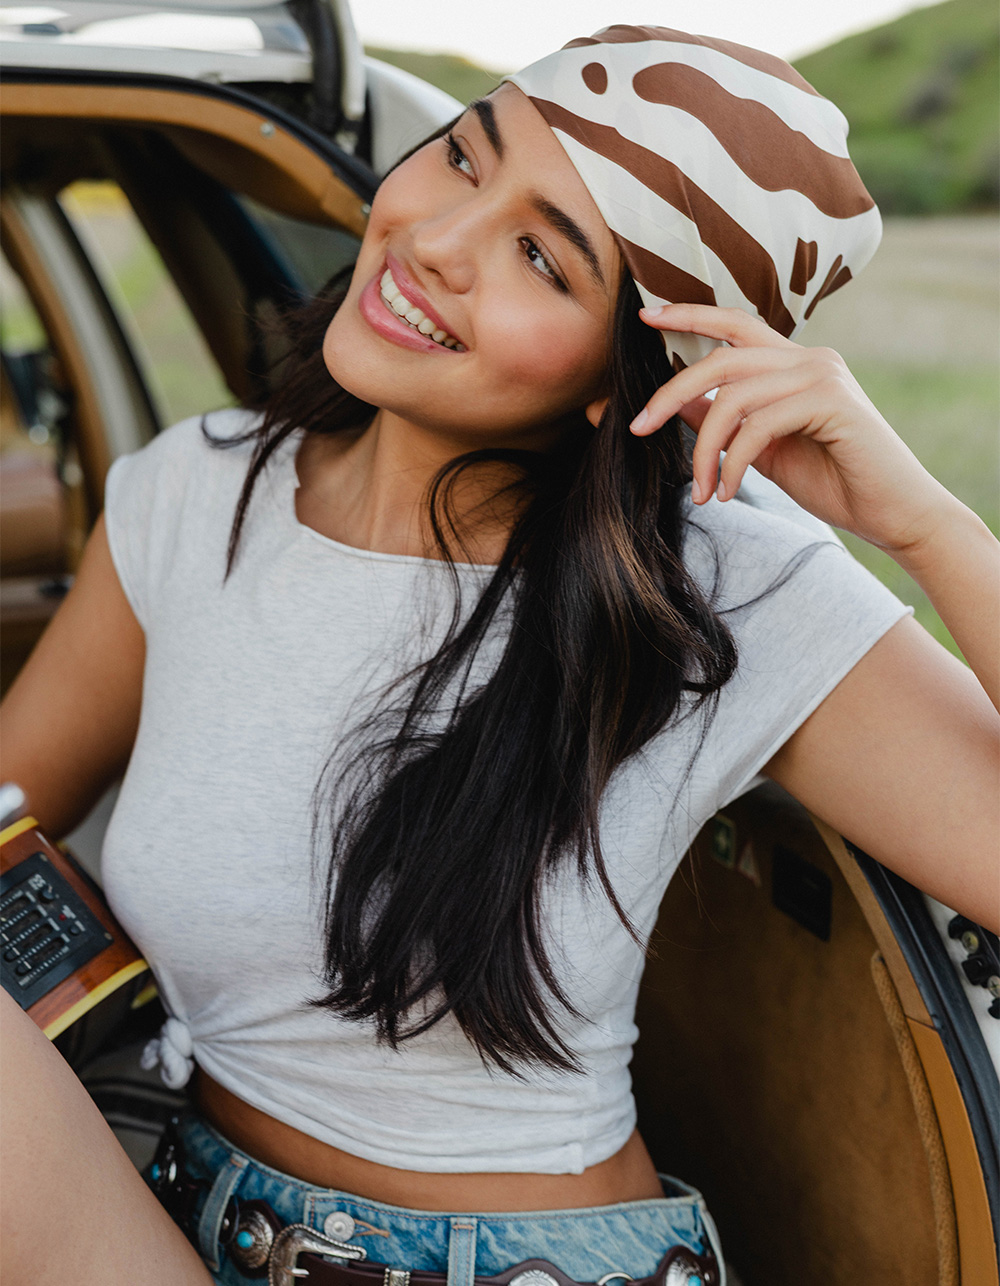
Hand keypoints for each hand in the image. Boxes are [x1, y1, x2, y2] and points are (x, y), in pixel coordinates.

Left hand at [631, 303, 953, 557]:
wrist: (893, 513)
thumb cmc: (833, 481)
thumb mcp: (761, 450)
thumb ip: (724, 421)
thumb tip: (674, 404)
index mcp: (794, 363)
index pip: (735, 325)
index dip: (691, 316)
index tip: (647, 318)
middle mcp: (810, 359)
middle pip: (721, 360)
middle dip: (670, 393)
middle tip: (638, 428)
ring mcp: (823, 375)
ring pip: (733, 398)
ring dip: (705, 449)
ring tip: (702, 491)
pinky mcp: (832, 402)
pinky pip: (758, 426)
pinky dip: (733, 463)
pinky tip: (728, 493)